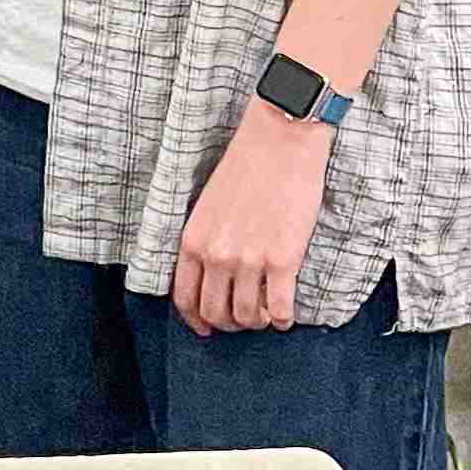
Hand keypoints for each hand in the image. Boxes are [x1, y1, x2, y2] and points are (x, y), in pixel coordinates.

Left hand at [172, 103, 333, 335]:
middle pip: (216, 313)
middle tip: (245, 319)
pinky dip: (284, 319)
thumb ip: (205, 241)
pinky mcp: (283, 259)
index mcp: (192, 241)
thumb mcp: (207, 207)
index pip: (184, 299)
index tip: (208, 328)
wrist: (279, 141)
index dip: (196, 321)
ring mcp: (249, 260)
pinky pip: (281, 309)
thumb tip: (212, 274)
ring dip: (259, 321)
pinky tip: (287, 314)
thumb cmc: (245, 168)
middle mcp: (215, 255)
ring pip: (248, 316)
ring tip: (268, 313)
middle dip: (230, 324)